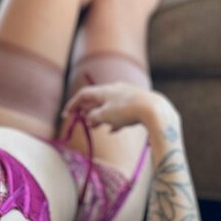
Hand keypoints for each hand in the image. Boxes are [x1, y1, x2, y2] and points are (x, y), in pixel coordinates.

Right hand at [62, 82, 177, 132]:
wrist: (154, 109)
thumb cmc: (127, 111)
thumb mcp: (106, 115)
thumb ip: (93, 117)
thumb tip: (89, 119)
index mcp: (105, 90)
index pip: (84, 94)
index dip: (73, 104)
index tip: (66, 115)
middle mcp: (115, 89)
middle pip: (96, 99)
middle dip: (86, 110)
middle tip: (80, 120)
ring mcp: (127, 96)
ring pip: (108, 106)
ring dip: (99, 116)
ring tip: (95, 127)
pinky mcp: (137, 104)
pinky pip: (121, 112)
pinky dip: (113, 120)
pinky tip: (113, 130)